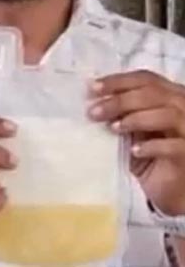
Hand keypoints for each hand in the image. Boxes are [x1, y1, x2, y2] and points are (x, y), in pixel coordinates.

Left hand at [89, 70, 184, 215]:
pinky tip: (134, 151)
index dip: (119, 81)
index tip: (92, 88)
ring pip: (168, 115)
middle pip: (154, 94)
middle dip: (120, 101)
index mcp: (170, 97)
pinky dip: (152, 146)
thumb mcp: (132, 132)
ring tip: (113, 129)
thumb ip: (121, 115)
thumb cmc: (149, 156)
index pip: (146, 79)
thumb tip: (93, 103)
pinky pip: (175, 146)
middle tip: (94, 113)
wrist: (170, 189)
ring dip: (136, 119)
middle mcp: (184, 108)